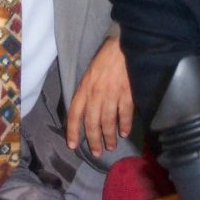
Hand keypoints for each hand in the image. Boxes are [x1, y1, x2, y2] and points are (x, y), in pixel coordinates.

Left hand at [66, 37, 133, 156]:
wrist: (122, 47)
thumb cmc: (104, 60)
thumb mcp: (88, 75)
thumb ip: (86, 93)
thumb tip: (85, 113)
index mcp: (84, 88)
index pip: (74, 114)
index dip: (73, 131)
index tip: (73, 145)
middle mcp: (95, 94)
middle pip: (92, 123)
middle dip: (94, 140)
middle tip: (97, 153)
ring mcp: (112, 94)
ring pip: (108, 121)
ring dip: (109, 136)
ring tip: (111, 146)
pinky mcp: (126, 93)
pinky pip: (125, 113)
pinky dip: (125, 124)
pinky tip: (124, 132)